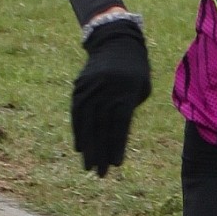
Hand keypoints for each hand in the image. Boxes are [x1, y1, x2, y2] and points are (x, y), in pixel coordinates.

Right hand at [70, 25, 151, 174]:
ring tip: (88, 166)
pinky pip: (77, 112)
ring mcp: (91, 86)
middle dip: (101, 152)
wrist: (116, 42)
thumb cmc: (136, 71)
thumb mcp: (139, 89)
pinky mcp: (80, 86)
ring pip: (87, 122)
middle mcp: (106, 89)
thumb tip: (115, 141)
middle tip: (100, 173)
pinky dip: (77, 131)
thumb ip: (128, 113)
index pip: (119, 124)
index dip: (117, 145)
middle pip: (101, 126)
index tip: (115, 165)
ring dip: (87, 146)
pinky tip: (79, 147)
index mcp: (126, 90)